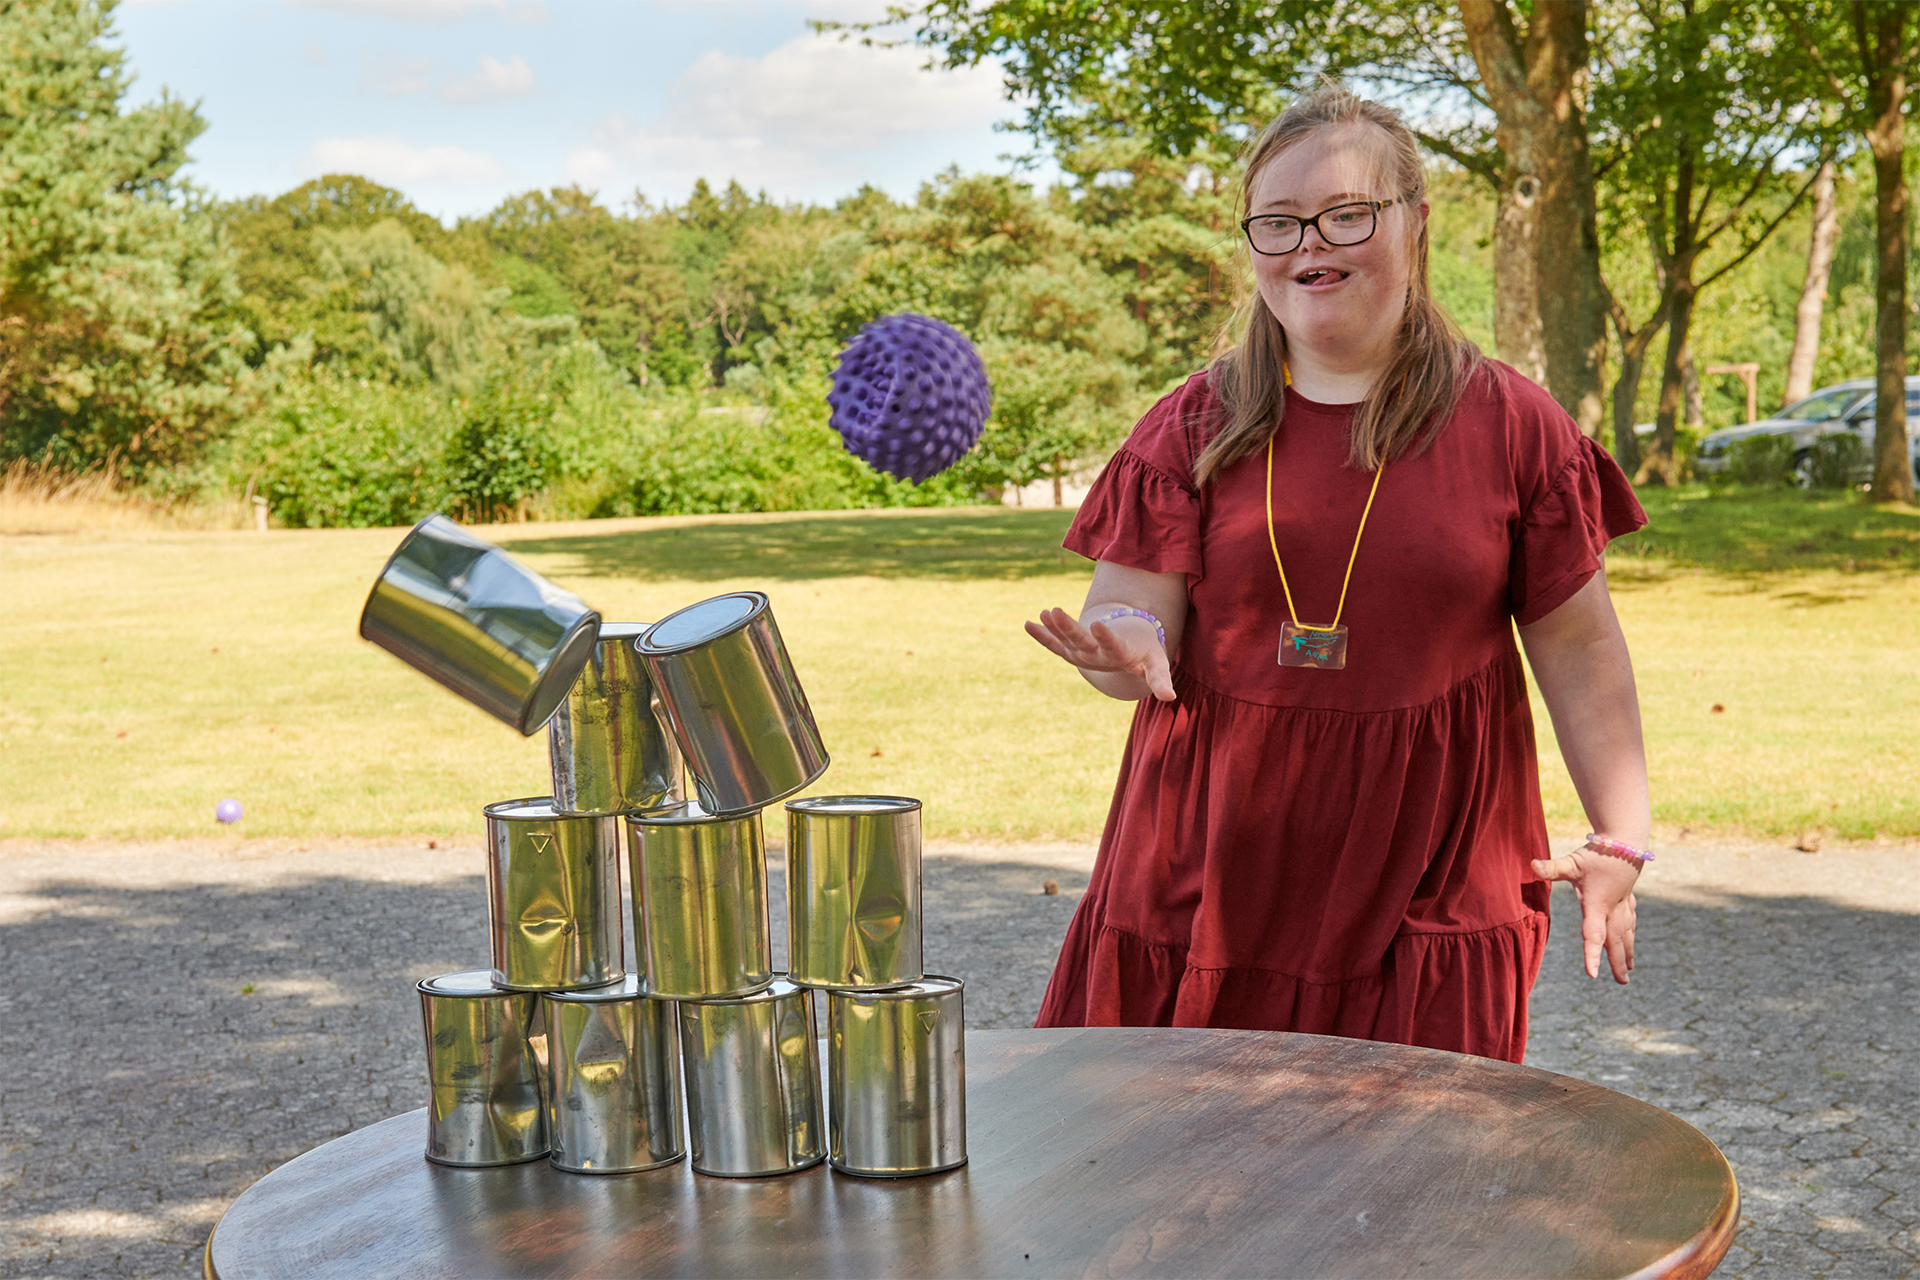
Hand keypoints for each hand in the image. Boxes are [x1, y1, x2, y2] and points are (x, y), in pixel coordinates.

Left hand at [1025, 607, 1175, 701]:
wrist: (1127, 658)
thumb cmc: (1146, 654)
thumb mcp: (1157, 664)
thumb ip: (1159, 678)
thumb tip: (1170, 698)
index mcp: (1117, 655)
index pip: (1111, 646)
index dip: (1104, 636)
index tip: (1095, 623)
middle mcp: (1096, 656)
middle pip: (1081, 641)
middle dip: (1067, 627)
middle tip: (1054, 611)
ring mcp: (1081, 653)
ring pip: (1066, 639)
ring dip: (1053, 626)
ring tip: (1043, 611)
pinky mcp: (1071, 650)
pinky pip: (1053, 643)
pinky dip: (1041, 634)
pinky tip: (1027, 623)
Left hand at [1530, 846, 1639, 982]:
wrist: (1626, 840)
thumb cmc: (1597, 853)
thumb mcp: (1572, 862)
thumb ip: (1552, 868)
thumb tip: (1530, 865)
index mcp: (1597, 906)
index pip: (1593, 935)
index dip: (1592, 955)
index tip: (1593, 974)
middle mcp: (1612, 909)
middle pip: (1614, 941)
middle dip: (1617, 962)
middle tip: (1622, 983)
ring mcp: (1622, 904)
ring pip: (1625, 933)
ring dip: (1626, 951)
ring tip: (1629, 969)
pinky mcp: (1627, 897)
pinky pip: (1630, 921)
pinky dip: (1630, 933)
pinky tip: (1631, 940)